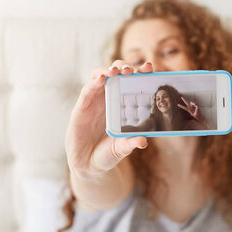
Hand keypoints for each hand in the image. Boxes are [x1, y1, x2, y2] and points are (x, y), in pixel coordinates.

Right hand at [66, 60, 152, 177]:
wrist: (88, 164)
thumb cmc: (107, 153)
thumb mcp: (122, 148)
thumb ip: (131, 143)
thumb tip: (143, 142)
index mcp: (122, 104)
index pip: (131, 82)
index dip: (140, 72)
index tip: (149, 68)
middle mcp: (109, 98)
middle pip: (116, 74)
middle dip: (124, 67)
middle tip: (131, 70)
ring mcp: (95, 100)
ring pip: (100, 76)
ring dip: (108, 70)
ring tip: (115, 72)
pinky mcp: (82, 106)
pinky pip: (87, 90)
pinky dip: (94, 82)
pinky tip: (101, 78)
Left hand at [177, 96, 204, 122]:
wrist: (200, 117)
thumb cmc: (197, 116)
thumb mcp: (196, 114)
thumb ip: (196, 111)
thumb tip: (197, 107)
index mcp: (189, 110)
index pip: (184, 108)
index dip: (181, 106)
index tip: (177, 104)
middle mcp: (190, 107)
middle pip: (186, 102)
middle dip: (184, 100)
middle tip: (181, 97)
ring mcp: (193, 106)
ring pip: (191, 102)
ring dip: (193, 103)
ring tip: (196, 106)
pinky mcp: (196, 106)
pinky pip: (195, 104)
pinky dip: (196, 105)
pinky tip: (197, 107)